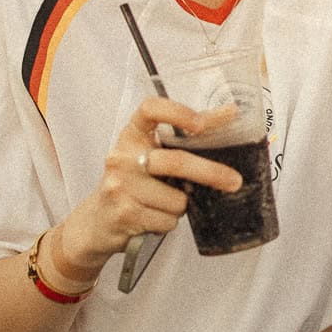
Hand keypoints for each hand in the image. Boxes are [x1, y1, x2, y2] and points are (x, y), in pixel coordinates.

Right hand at [62, 96, 245, 272]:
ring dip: (182, 205)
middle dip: (210, 173)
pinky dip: (170, 222)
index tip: (201, 124)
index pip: (150, 109)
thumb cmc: (133, 183)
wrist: (97, 221)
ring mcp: (120, 186)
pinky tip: (153, 217)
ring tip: (164, 203)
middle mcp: (122, 157)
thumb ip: (185, 137)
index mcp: (132, 135)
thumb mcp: (152, 154)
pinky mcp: (124, 214)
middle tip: (234, 181)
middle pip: (175, 161)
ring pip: (177, 199)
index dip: (177, 112)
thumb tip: (231, 114)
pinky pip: (168, 220)